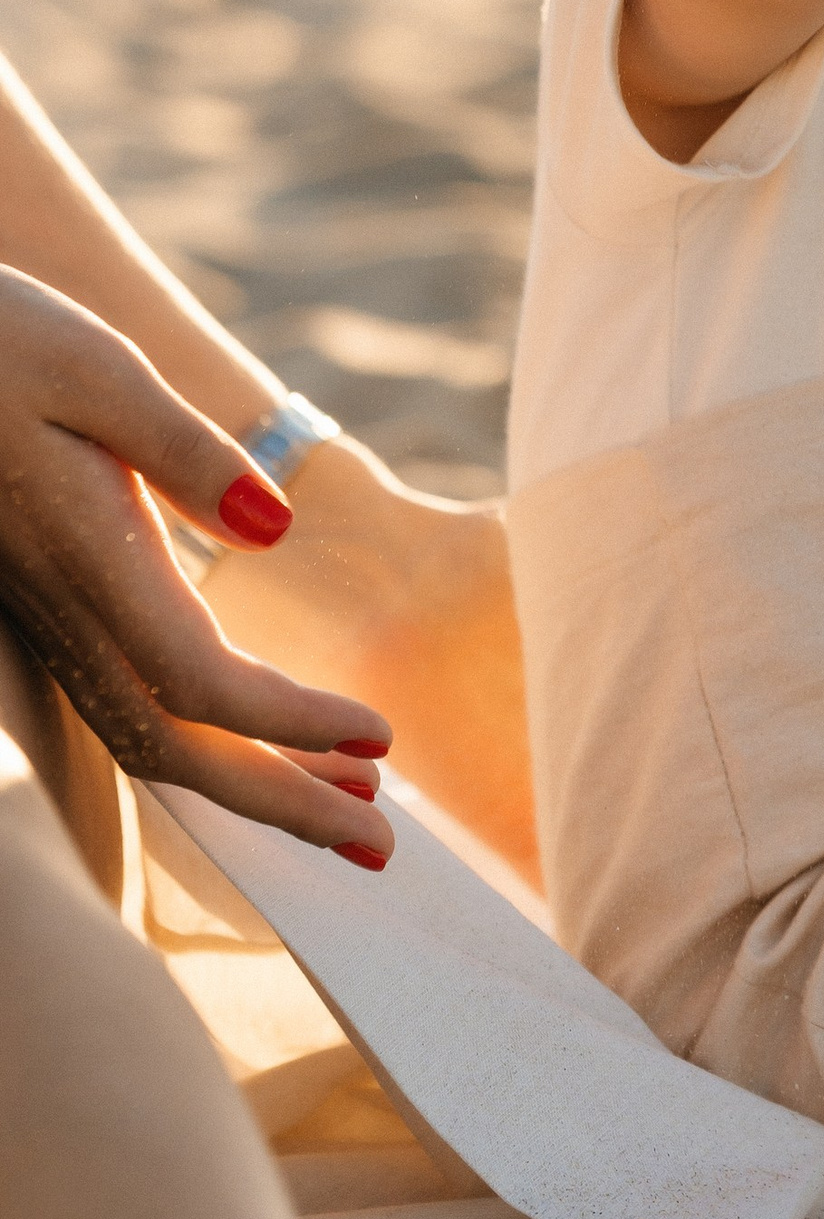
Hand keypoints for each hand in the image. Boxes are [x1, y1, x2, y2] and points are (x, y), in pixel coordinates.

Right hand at [0, 268, 391, 862]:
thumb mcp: (98, 368)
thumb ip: (187, 448)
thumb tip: (275, 527)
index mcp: (90, 560)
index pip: (201, 683)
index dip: (289, 724)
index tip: (379, 741)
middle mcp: (67, 607)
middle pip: (175, 745)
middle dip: (278, 803)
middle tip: (381, 850)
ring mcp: (50, 614)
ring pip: (147, 734)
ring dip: (247, 780)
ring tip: (345, 804)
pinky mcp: (48, 600)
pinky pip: (127, 700)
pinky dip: (204, 734)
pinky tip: (255, 729)